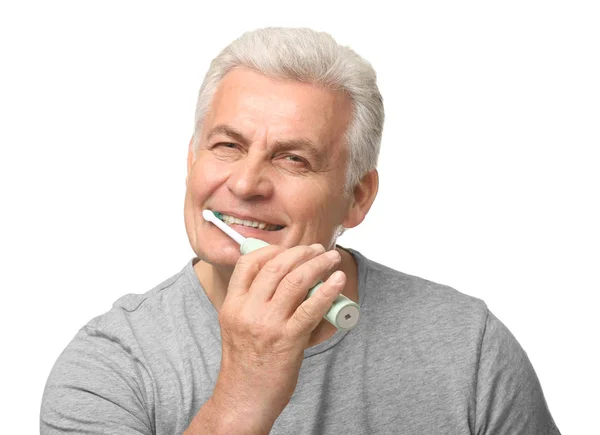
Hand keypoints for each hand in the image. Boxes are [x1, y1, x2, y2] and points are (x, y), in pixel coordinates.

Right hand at [212, 243, 344, 431]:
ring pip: (296, 281)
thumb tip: (291, 281)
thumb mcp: (238, 326)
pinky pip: (311, 308)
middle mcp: (248, 311)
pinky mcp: (288, 340)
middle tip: (318, 249)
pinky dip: (328, 290)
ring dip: (318, 264)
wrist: (244, 399)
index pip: (248, 263)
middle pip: (276, 267)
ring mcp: (268, 324)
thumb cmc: (246, 364)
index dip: (272, 250)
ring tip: (331, 259)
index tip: (290, 248)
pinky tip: (337, 281)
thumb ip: (255, 303)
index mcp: (233, 305)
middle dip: (301, 253)